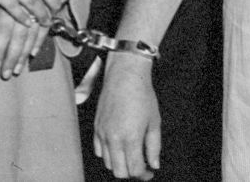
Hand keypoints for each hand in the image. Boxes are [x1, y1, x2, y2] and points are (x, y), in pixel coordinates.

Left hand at [0, 5, 49, 78]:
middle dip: (13, 57)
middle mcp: (25, 6)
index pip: (4, 30)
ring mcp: (39, 7)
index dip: (0, 49)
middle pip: (20, 36)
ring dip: (25, 53)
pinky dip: (40, 40)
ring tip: (17, 70)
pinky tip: (33, 54)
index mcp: (9, 2)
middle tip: (6, 75)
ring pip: (33, 33)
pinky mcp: (49, 6)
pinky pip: (45, 26)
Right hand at [94, 56, 161, 179]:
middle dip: (131, 173)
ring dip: (120, 164)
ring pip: (108, 163)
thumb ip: (154, 146)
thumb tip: (154, 165)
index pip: (134, 169)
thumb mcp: (154, 122)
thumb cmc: (143, 96)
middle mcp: (113, 139)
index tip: (149, 173)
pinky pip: (99, 151)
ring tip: (132, 156)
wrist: (125, 77)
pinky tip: (119, 147)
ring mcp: (102, 134)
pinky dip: (109, 155)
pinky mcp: (96, 129)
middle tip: (141, 167)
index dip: (143, 175)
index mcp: (130, 138)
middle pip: (119, 171)